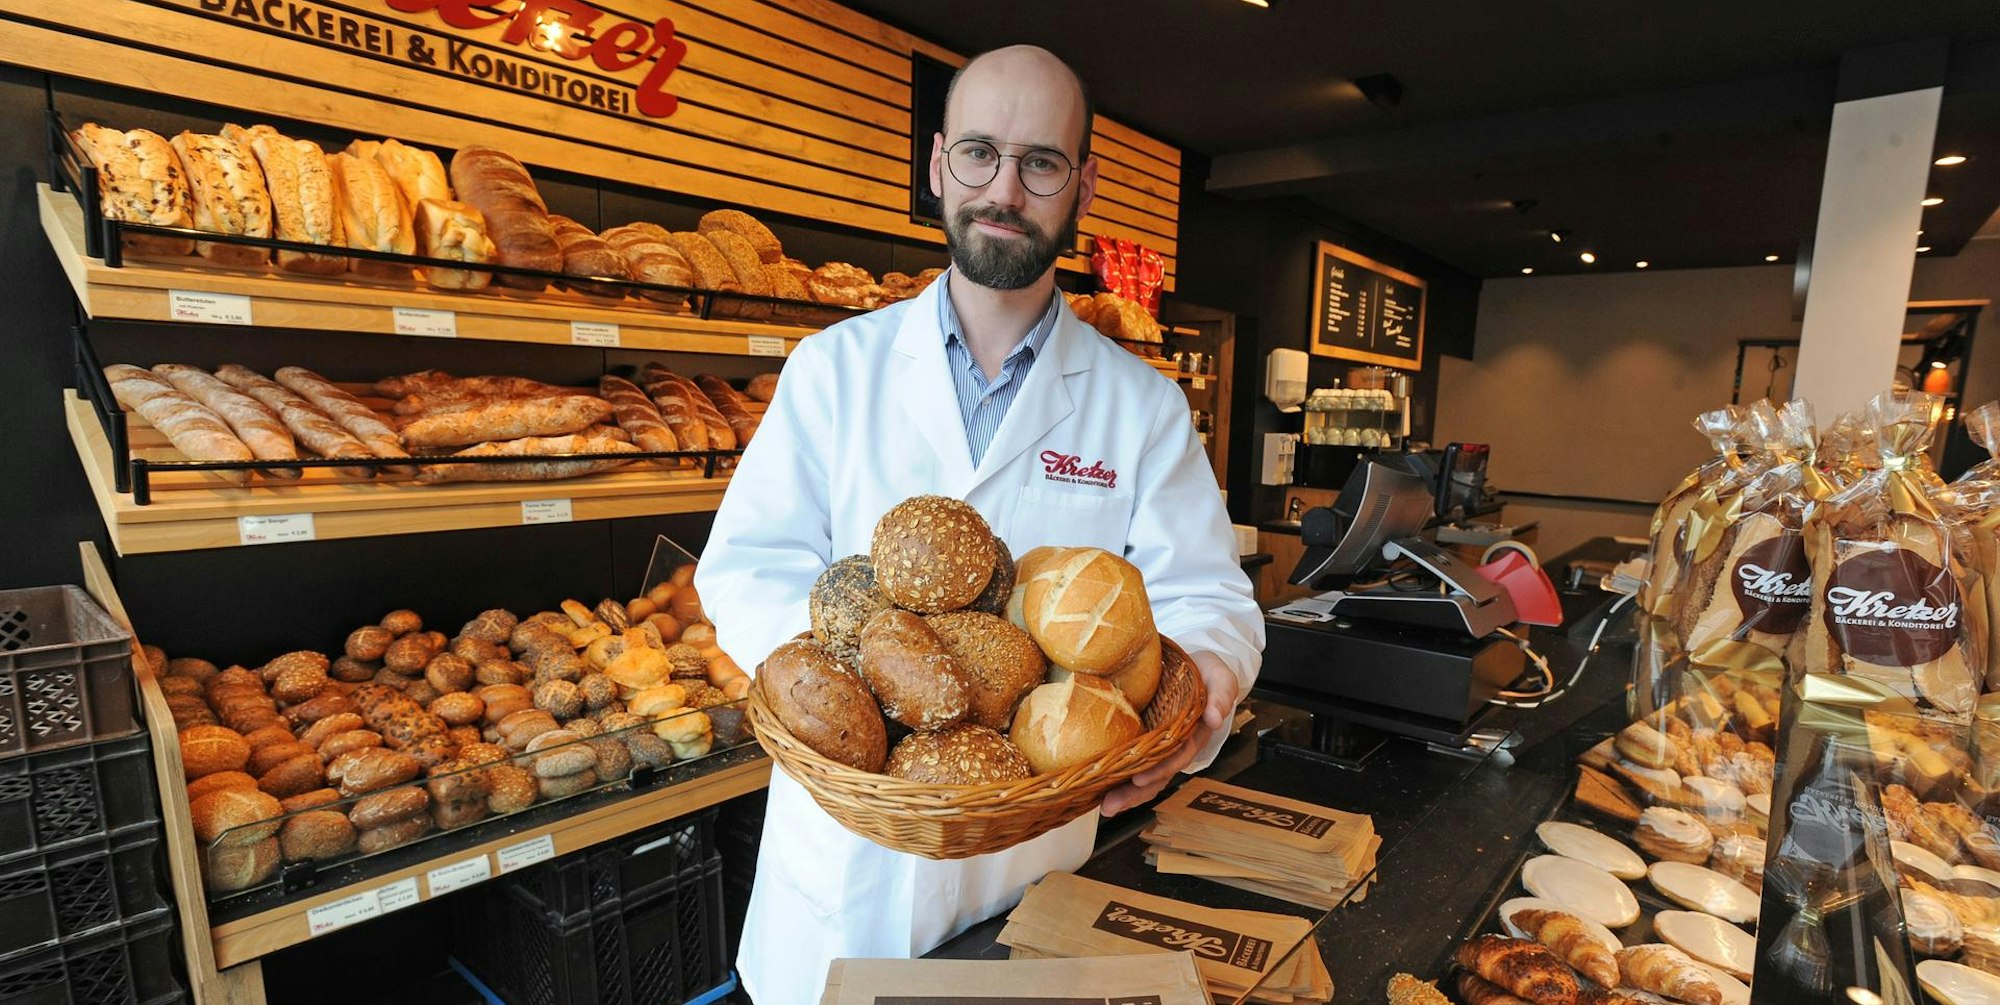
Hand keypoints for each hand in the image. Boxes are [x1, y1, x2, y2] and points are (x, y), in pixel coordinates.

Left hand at [1100, 648, 1237, 816]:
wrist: (1196, 668)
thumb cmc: (1209, 675)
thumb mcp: (1221, 680)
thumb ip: (1221, 697)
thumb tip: (1214, 719)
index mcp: (1192, 736)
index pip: (1175, 758)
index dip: (1159, 770)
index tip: (1140, 779)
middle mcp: (1173, 747)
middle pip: (1155, 776)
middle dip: (1133, 793)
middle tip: (1110, 806)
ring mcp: (1157, 746)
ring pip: (1141, 776)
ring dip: (1123, 793)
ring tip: (1104, 807)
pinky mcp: (1142, 738)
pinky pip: (1129, 761)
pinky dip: (1115, 776)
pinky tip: (1096, 788)